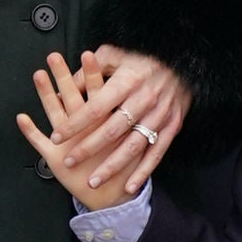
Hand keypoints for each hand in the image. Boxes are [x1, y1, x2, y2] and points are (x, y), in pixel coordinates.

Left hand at [57, 45, 191, 189]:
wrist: (185, 64)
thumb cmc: (144, 59)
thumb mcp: (116, 55)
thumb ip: (90, 70)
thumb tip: (65, 86)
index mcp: (128, 81)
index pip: (95, 108)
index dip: (74, 124)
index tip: (57, 136)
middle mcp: (144, 100)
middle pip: (111, 131)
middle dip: (88, 149)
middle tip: (69, 162)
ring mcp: (160, 116)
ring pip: (133, 147)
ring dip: (112, 167)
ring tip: (93, 182)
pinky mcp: (172, 126)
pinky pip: (157, 154)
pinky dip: (143, 172)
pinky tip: (129, 186)